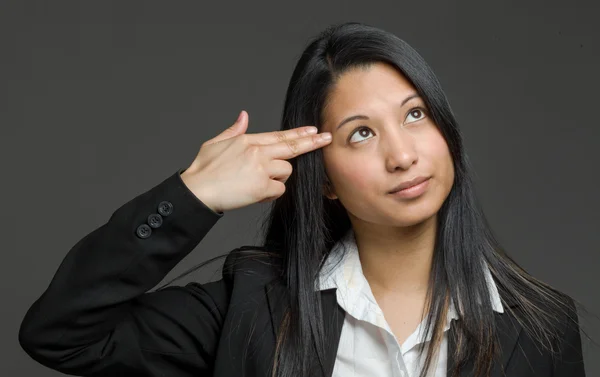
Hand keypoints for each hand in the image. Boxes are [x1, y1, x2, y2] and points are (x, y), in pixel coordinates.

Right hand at [180, 110, 331, 212]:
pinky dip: (270, 194)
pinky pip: (279, 189)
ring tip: (255, 183)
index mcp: (247, 140)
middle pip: (292, 146)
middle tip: (326, 138)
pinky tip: (256, 194)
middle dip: (312, 142)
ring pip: (285, 171)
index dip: (298, 133)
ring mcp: (261, 168)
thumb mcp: (216, 143)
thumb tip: (244, 116)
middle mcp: (257, 151)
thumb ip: (233, 130)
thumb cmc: (203, 171)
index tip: (313, 129)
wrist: (197, 191)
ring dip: (277, 179)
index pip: (280, 135)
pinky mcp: (262, 186)